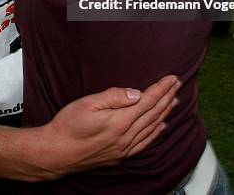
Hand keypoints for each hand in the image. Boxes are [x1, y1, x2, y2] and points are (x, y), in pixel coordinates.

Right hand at [41, 75, 180, 177]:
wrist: (56, 153)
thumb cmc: (68, 126)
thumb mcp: (88, 104)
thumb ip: (114, 97)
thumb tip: (136, 93)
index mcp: (119, 121)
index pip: (147, 101)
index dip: (161, 88)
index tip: (172, 78)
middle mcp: (126, 136)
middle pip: (153, 113)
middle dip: (167, 97)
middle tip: (177, 85)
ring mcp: (124, 147)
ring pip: (152, 128)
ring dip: (165, 113)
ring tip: (174, 101)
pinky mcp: (120, 155)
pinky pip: (145, 142)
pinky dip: (156, 133)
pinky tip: (161, 127)